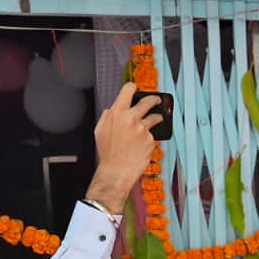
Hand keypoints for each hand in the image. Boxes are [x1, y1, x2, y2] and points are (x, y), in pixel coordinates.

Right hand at [86, 83, 164, 213]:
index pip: (128, 90)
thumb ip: (108, 116)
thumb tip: (114, 108)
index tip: (136, 88)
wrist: (117, 170)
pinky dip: (151, 137)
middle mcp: (131, 118)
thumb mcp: (100, 129)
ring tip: (158, 119)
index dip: (133, 88)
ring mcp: (143, 128)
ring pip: (155, 117)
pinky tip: (144, 143)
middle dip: (154, 99)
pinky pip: (154, 134)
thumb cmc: (108, 152)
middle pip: (148, 101)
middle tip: (157, 101)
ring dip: (158, 118)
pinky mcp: (151, 139)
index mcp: (117, 113)